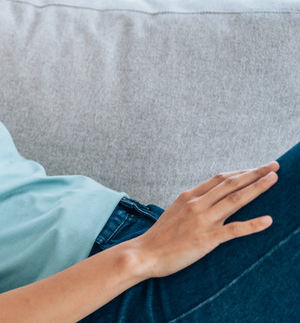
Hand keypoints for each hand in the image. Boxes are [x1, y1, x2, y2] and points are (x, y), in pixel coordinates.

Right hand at [130, 162, 278, 278]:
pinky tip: (268, 220)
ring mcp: (202, 221)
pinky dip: (253, 224)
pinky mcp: (207, 239)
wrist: (144, 254)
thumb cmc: (160, 236)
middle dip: (255, 173)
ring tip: (274, 179)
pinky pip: (234, 229)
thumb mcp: (174, 212)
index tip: (256, 168)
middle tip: (274, 165)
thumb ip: (191, 204)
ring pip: (235, 200)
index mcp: (188, 196)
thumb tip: (207, 199)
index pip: (219, 179)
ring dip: (257, 188)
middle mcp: (196, 204)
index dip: (240, 172)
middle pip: (230, 184)